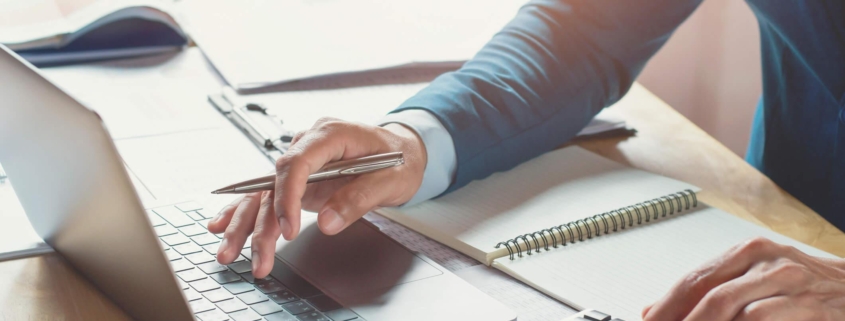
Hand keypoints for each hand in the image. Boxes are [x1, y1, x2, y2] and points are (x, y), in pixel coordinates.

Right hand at [206, 117, 426, 277]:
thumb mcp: (391, 179)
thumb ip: (358, 199)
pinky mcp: (299, 178)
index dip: (287, 196)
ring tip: (229, 253)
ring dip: (246, 224)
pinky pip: (267, 194)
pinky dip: (246, 212)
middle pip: (273, 182)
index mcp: (331, 134)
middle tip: (255, 254)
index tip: (288, 228)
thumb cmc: (399, 159)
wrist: (404, 150)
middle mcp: (309, 144)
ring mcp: (302, 161)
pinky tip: (222, 225)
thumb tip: (326, 222)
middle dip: (259, 221)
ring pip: (264, 193)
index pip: (296, 163)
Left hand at [642, 237, 844, 320]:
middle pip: (708, 293)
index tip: (648, 320)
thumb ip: (712, 291)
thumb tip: (655, 309)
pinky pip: (762, 320)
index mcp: (748, 252)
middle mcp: (767, 261)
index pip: (694, 278)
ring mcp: (791, 282)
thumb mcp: (757, 280)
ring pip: (731, 308)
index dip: (666, 305)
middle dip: (677, 318)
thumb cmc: (805, 287)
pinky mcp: (812, 307)